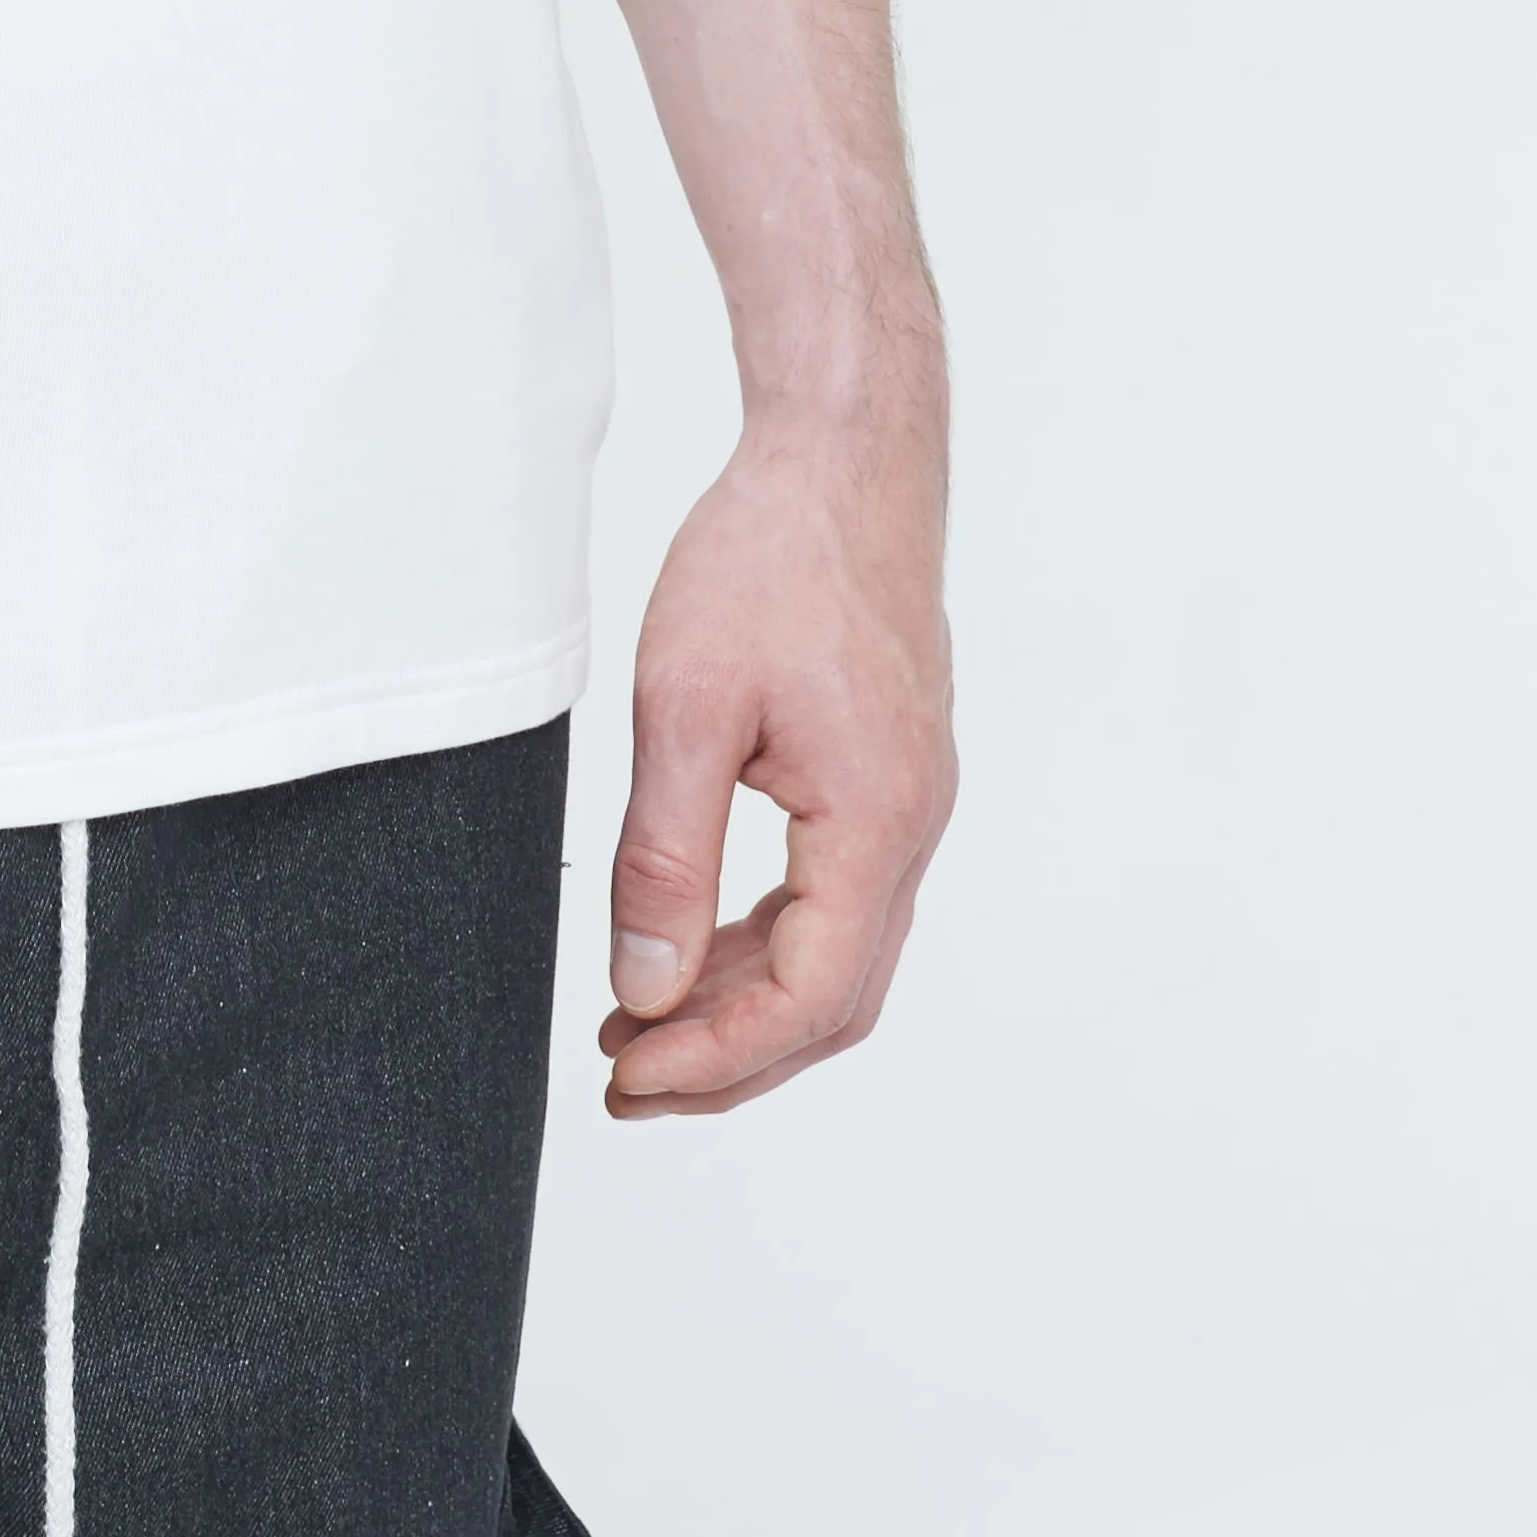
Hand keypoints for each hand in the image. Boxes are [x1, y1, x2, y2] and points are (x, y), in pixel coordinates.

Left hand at [600, 404, 953, 1116]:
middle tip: (625, 1081)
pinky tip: (696, 944)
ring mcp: (908, 803)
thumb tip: (646, 991)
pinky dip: (766, 940)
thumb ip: (665, 858)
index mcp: (876, 824)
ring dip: (746, 1004)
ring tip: (642, 1026)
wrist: (845, 455)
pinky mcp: (886, 775)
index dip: (716, 1060)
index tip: (626, 1077)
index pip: (807, 999)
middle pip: (834, 1002)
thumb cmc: (771, 557)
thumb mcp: (687, 705)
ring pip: (837, 954)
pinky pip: (835, 896)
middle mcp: (911, 829)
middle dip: (731, 1058)